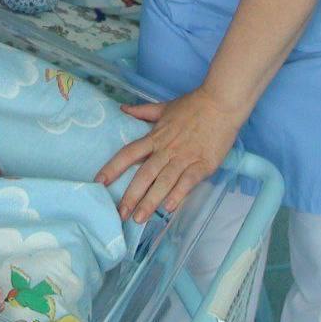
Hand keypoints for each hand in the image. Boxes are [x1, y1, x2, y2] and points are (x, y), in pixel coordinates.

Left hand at [95, 89, 238, 223]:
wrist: (221, 103)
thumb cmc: (193, 105)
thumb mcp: (164, 107)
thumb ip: (143, 111)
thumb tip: (123, 109)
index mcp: (155, 137)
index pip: (129, 153)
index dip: (113, 167)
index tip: (99, 182)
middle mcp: (166, 149)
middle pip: (144, 174)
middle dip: (131, 195)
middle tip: (119, 214)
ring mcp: (184, 157)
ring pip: (164, 181)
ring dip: (150, 201)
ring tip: (139, 219)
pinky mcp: (203, 164)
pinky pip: (188, 181)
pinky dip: (178, 194)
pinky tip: (169, 207)